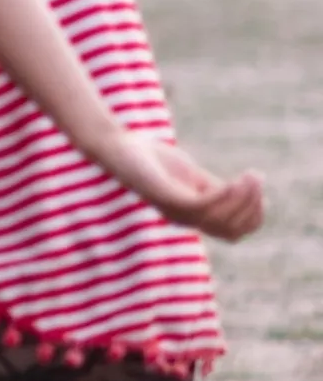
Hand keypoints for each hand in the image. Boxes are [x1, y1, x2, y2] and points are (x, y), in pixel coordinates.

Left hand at [111, 138, 266, 242]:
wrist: (120, 148)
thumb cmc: (154, 160)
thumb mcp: (194, 176)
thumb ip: (215, 188)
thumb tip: (248, 192)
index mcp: (193, 216)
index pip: (234, 232)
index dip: (255, 216)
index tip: (261, 191)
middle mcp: (184, 219)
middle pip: (232, 229)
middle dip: (252, 206)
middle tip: (255, 178)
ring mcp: (174, 210)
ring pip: (220, 220)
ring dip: (243, 199)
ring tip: (251, 176)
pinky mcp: (165, 197)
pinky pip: (202, 207)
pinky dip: (225, 195)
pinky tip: (236, 179)